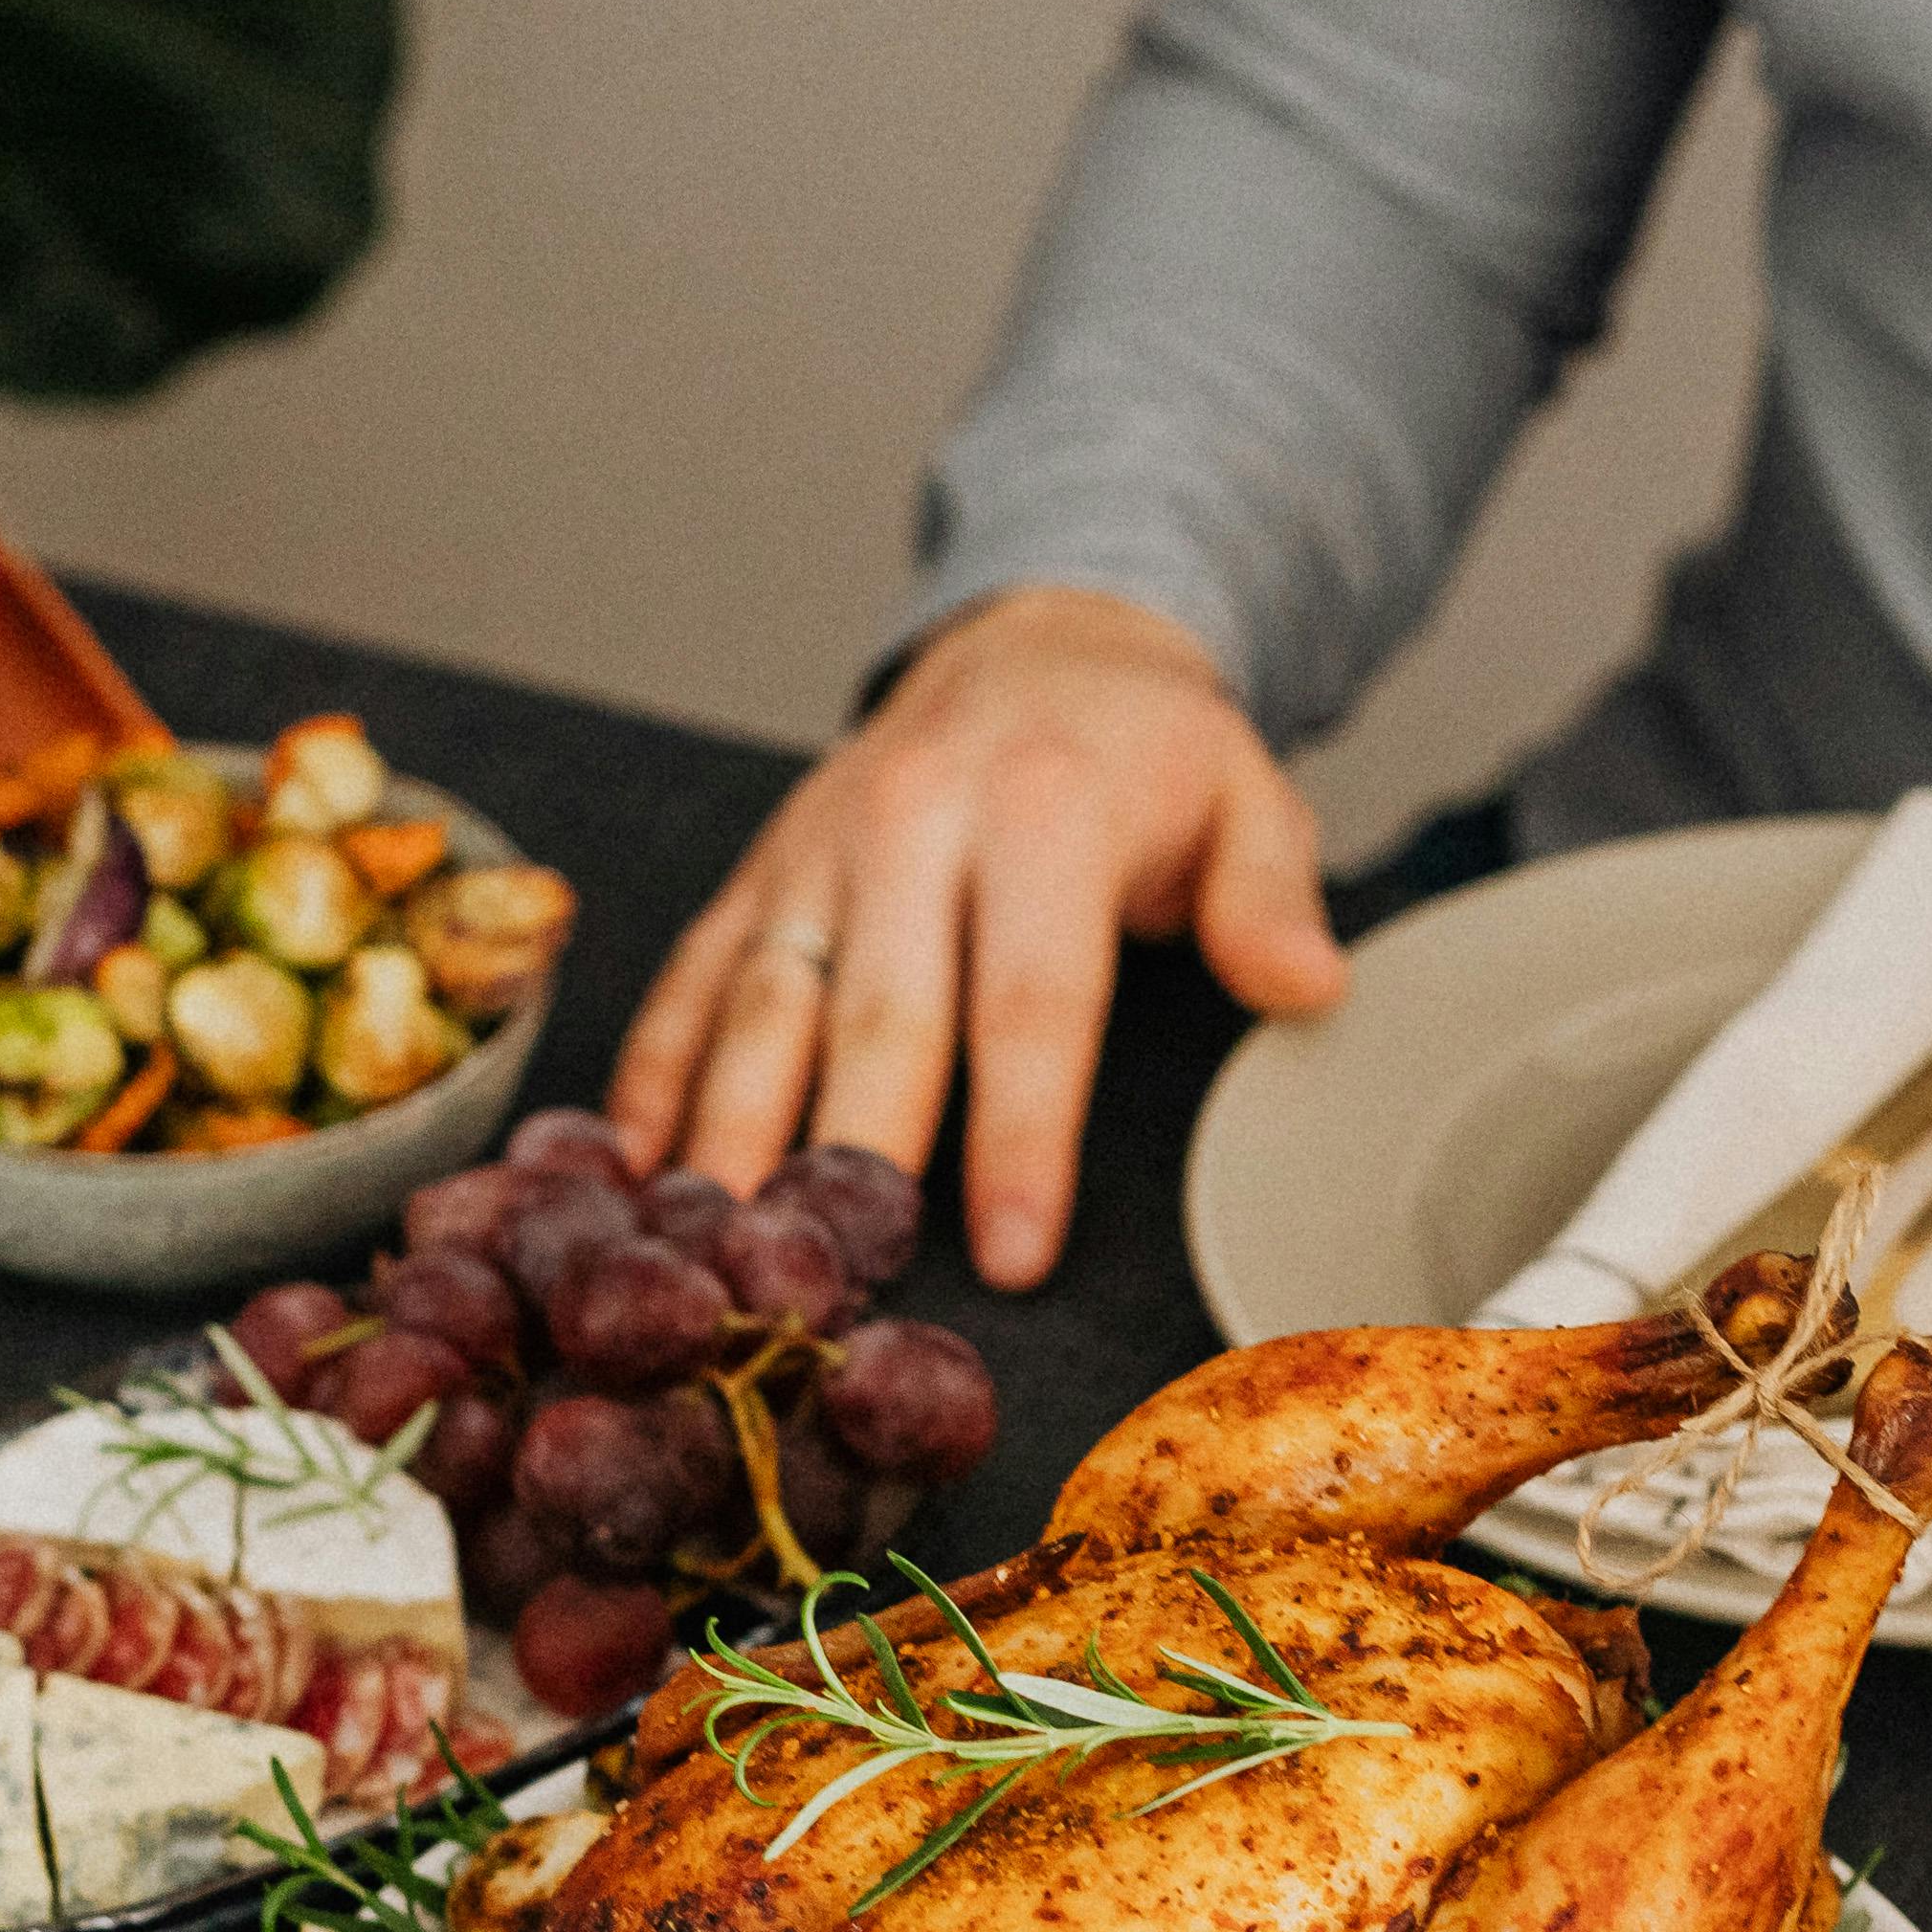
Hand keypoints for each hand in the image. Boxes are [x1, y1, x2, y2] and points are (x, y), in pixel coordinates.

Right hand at [609, 585, 1350, 1285]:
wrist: (1040, 643)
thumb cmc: (1146, 757)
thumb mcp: (1248, 797)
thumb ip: (1270, 897)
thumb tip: (1303, 987)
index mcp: (1044, 810)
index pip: (1031, 1001)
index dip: (1019, 1140)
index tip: (1008, 1256)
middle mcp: (913, 821)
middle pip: (879, 1020)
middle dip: (853, 1162)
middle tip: (828, 1287)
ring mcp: (818, 851)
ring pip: (762, 1008)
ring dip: (729, 1137)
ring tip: (707, 1253)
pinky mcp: (759, 875)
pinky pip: (694, 981)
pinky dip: (652, 1076)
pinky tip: (628, 1171)